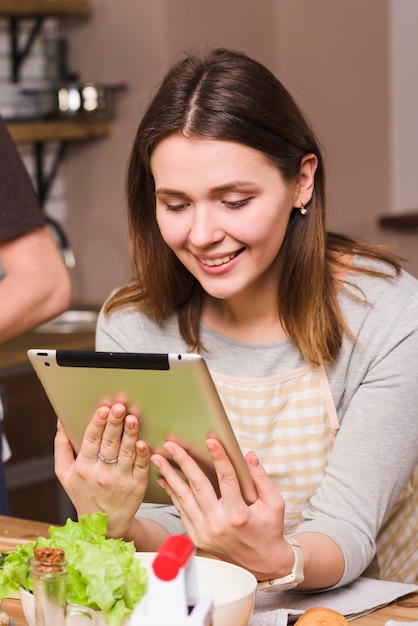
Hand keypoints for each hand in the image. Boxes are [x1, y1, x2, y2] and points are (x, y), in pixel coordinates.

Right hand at [54, 402, 150, 538]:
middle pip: (109, 444)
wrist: (103, 525)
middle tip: (118, 407)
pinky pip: (141, 467)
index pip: (90, 441)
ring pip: (126, 453)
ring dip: (130, 434)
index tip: (102, 410)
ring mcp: (121, 481)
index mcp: (83, 468)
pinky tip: (142, 443)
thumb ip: (62, 447)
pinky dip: (142, 455)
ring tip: (132, 418)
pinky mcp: (137, 486)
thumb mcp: (64, 474)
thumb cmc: (83, 493)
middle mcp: (101, 475)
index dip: (97, 425)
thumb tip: (60, 422)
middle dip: (114, 424)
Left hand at [151, 438, 293, 579]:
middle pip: (198, 485)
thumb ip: (262, 478)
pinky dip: (172, 493)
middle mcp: (219, 524)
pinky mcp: (197, 537)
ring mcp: (205, 532)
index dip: (219, 458)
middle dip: (183, 462)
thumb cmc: (269, 530)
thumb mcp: (274, 503)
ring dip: (169, 475)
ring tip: (158, 458)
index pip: (227, 479)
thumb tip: (249, 455)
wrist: (262, 564)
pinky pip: (181, 510)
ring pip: (184, 497)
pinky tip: (164, 478)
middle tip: (171, 445)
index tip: (211, 440)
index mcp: (238, 515)